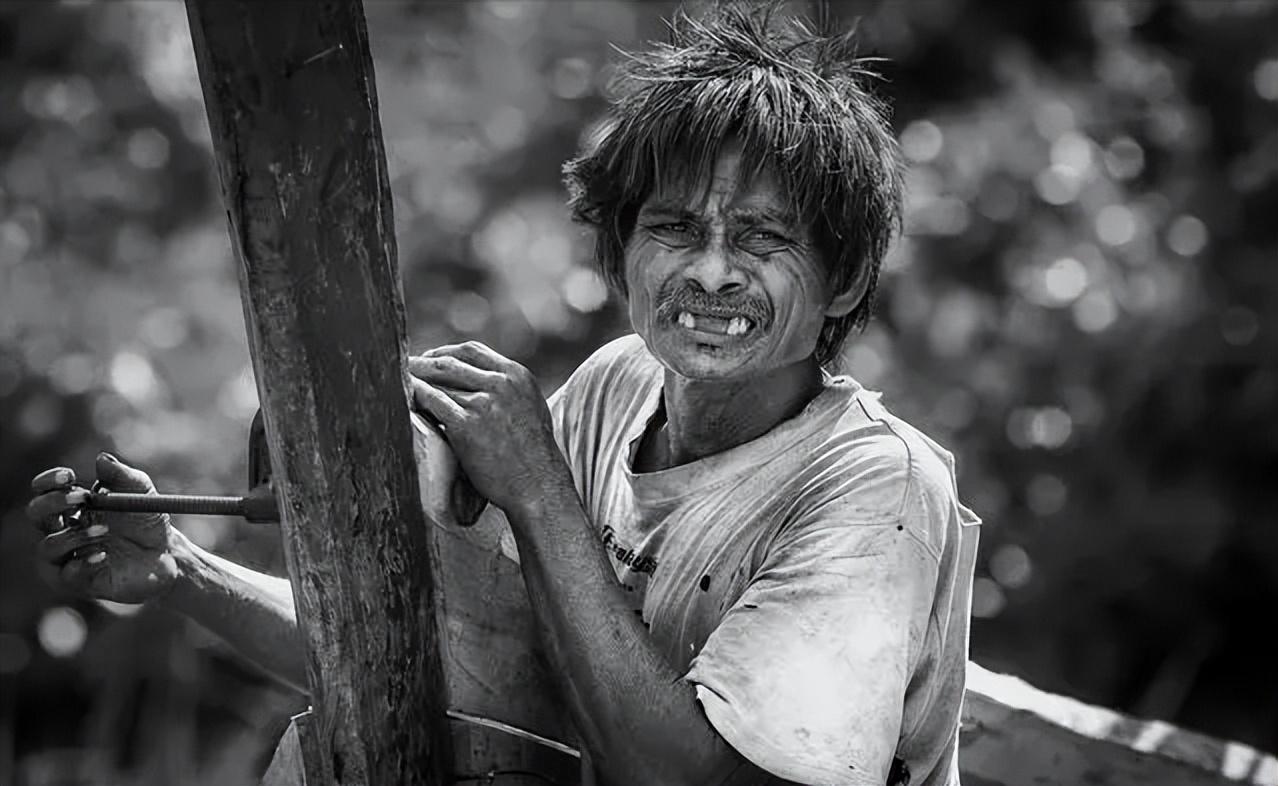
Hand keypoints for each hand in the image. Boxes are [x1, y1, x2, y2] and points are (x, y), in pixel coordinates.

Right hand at [26, 453, 184, 603]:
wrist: (167, 554)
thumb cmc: (147, 520)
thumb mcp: (141, 493)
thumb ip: (123, 476)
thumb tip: (102, 459)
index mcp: (71, 506)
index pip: (44, 490)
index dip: (50, 481)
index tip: (69, 476)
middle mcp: (62, 530)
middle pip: (36, 514)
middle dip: (54, 503)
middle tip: (83, 497)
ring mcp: (68, 557)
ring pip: (47, 547)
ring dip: (73, 536)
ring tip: (104, 531)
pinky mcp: (80, 582)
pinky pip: (65, 575)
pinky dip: (81, 564)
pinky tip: (102, 555)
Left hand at [408, 341, 570, 514]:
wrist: (537, 484)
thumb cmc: (534, 454)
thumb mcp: (532, 408)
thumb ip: (508, 391)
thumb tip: (481, 384)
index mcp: (517, 375)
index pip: (472, 351)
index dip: (445, 352)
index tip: (430, 359)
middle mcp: (501, 383)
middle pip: (450, 362)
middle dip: (423, 364)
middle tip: (406, 369)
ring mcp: (483, 403)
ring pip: (439, 381)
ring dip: (416, 379)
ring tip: (398, 382)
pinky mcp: (466, 425)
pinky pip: (432, 401)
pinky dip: (415, 395)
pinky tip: (404, 396)